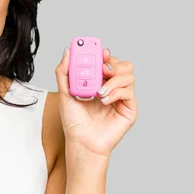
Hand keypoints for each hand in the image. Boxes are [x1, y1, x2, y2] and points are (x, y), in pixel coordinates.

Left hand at [55, 47, 136, 162]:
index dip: (105, 54)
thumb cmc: (74, 121)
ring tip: (99, 91)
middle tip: (102, 69)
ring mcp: (122, 98)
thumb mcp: (64, 93)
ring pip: (128, 76)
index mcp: (99, 82)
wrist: (81, 142)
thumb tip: (67, 51)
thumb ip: (64, 72)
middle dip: (113, 63)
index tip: (99, 51)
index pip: (108, 61)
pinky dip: (116, 92)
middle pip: (123, 65)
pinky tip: (104, 100)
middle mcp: (112, 88)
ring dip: (113, 79)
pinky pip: (129, 92)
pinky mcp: (129, 109)